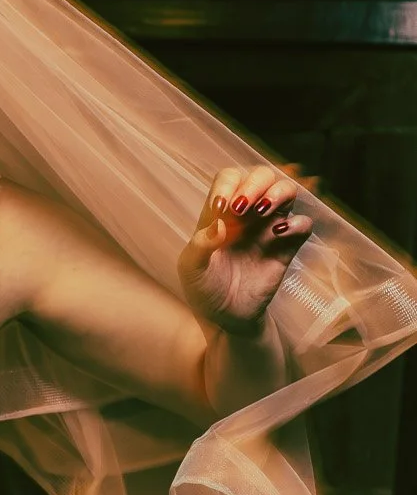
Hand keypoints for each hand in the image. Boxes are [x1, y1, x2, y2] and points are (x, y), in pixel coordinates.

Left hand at [178, 164, 313, 334]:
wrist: (225, 318)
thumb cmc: (204, 290)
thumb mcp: (191, 270)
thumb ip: (199, 246)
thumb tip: (218, 225)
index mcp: (221, 212)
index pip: (229, 178)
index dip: (228, 185)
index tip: (220, 208)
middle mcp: (248, 213)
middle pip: (261, 176)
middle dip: (255, 183)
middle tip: (243, 208)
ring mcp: (269, 227)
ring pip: (287, 190)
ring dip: (279, 192)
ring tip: (264, 210)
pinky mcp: (286, 246)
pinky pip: (302, 224)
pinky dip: (296, 223)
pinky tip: (278, 234)